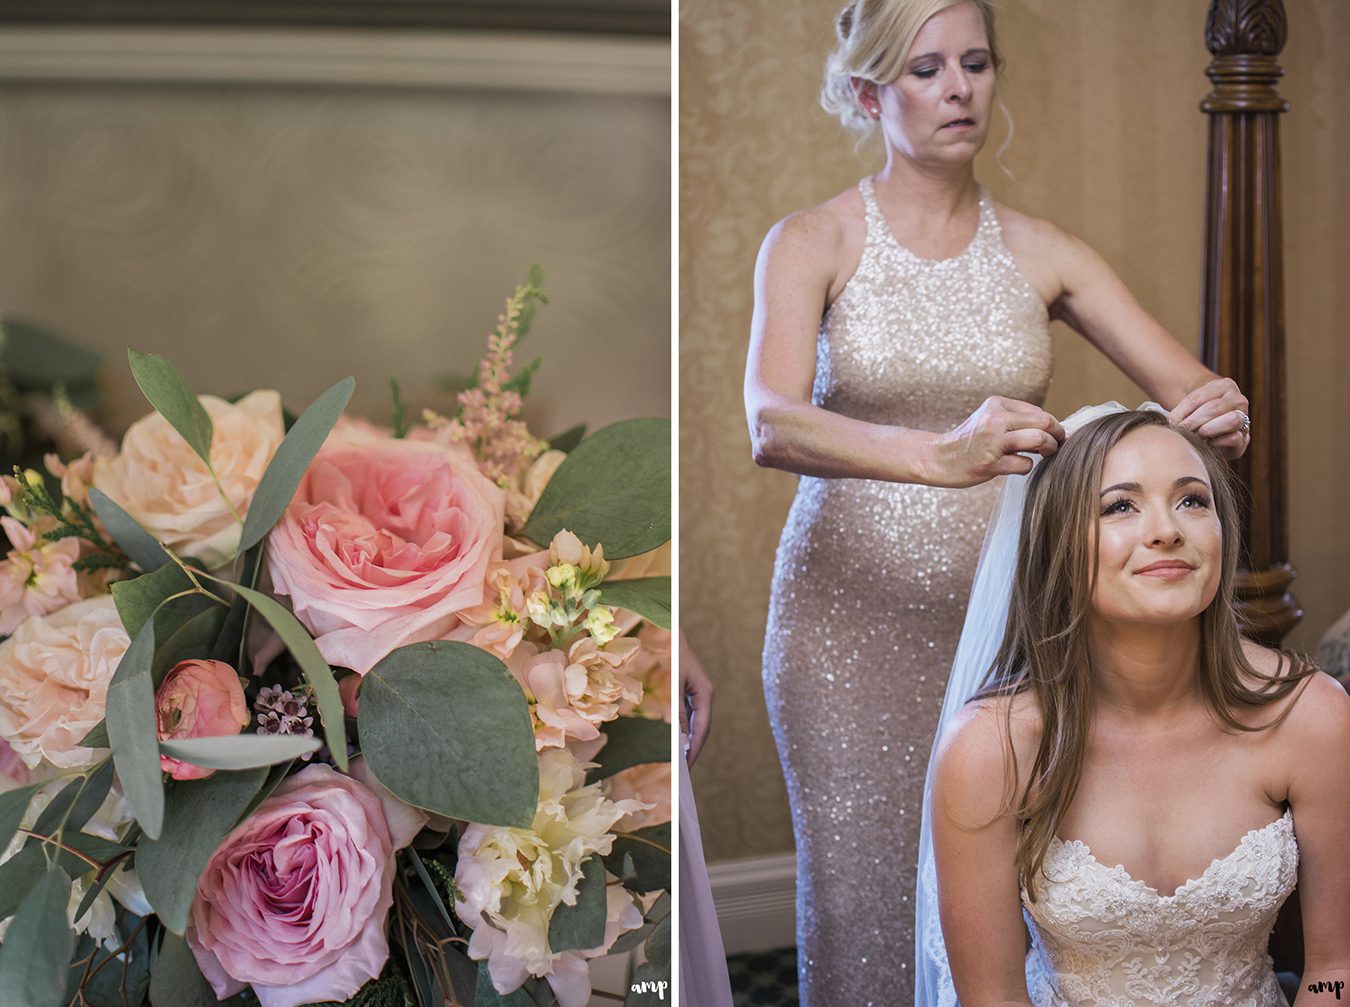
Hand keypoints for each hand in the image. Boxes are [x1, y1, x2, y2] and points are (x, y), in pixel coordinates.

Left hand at [679, 629, 713, 766]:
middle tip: (684, 772)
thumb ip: (679, 713)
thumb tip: (681, 741)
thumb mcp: (675, 684)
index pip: (703, 729)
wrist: (673, 629)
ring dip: (689, 741)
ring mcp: (698, 692)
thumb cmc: (675, 654)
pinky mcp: (690, 689)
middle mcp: (704, 695)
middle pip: (701, 728)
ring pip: (696, 722)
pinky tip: (678, 740)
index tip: (688, 769)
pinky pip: (689, 714)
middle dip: (693, 749)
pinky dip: (684, 728)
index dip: (695, 749)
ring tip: (681, 761)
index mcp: (705, 693)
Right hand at [926, 397, 1064, 487]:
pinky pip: (1025, 464)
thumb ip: (1017, 419)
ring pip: (1039, 439)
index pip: (1038, 412)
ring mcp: (993, 441)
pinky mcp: (991, 463)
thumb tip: (1057, 429)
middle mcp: (995, 419)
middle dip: (1058, 435)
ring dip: (1049, 449)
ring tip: (1044, 455)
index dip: (1052, 425)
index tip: (1054, 436)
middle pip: (1044, 422)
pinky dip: (1026, 467)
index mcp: (996, 404)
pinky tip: (1015, 466)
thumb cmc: (970, 441)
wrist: (938, 458)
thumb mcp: (989, 419)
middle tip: (1058, 445)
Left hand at [1167, 377, 1249, 459]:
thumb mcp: (1191, 406)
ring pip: (1230, 420)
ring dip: (1208, 430)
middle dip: (1193, 422)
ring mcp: (1245, 417)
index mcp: (1224, 386)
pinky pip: (1234, 438)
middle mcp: (1238, 399)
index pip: (1198, 398)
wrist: (1215, 428)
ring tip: (1195, 435)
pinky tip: (1207, 443)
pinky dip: (1217, 442)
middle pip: (1213, 409)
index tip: (1171, 421)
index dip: (1182, 411)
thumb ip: (1181, 411)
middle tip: (1181, 431)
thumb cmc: (1199, 413)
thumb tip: (1173, 421)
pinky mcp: (1245, 438)